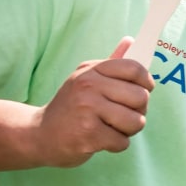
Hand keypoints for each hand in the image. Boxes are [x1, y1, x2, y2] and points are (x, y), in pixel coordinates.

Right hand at [30, 37, 154, 167]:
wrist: (39, 134)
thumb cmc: (71, 107)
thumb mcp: (85, 79)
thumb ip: (111, 64)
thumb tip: (131, 40)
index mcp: (91, 71)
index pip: (134, 68)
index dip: (146, 82)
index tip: (144, 90)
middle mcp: (89, 86)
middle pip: (141, 97)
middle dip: (138, 111)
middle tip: (120, 116)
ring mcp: (87, 109)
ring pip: (136, 121)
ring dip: (128, 131)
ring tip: (110, 128)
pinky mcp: (88, 134)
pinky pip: (123, 142)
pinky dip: (115, 145)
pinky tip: (99, 140)